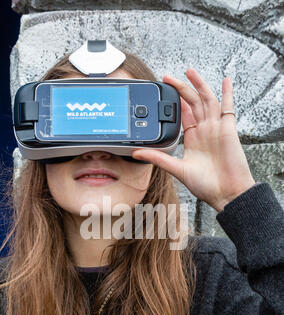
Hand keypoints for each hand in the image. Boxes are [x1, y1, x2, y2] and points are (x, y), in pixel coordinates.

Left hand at [131, 68, 255, 211]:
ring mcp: (216, 129)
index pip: (183, 114)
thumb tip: (137, 153)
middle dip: (182, 89)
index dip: (174, 102)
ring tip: (189, 72)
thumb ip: (158, 159)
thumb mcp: (177, 169)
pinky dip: (227, 93)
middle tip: (169, 77)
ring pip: (207, 100)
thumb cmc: (206, 185)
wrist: (226, 193)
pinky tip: (226, 81)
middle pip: (193, 103)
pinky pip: (228, 107)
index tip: (164, 91)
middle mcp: (204, 131)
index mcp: (192, 139)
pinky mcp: (228, 129)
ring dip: (199, 85)